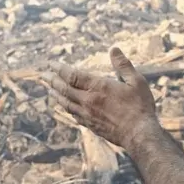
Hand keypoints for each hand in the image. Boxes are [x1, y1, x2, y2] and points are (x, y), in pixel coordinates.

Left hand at [41, 48, 158, 148]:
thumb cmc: (140, 107)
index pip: (71, 75)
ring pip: (66, 103)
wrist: (139, 134)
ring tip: (50, 89)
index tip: (51, 64)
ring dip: (56, 95)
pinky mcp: (91, 125)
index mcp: (97, 87)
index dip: (59, 69)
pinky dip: (66, 108)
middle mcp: (88, 100)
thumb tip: (114, 49)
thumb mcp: (136, 81)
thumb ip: (123, 65)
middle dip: (52, 80)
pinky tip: (65, 106)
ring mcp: (87, 115)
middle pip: (64, 89)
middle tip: (43, 75)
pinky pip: (73, 115)